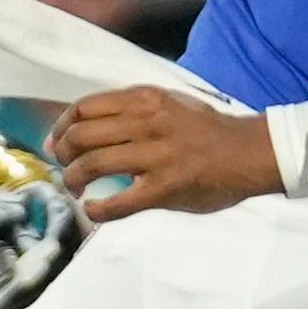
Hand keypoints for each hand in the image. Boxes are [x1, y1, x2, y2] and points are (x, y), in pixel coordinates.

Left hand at [49, 85, 280, 218]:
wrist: (249, 152)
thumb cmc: (207, 131)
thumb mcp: (169, 103)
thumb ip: (134, 108)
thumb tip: (92, 122)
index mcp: (145, 99)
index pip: (84, 107)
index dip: (62, 127)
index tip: (58, 142)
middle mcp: (146, 122)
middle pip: (82, 136)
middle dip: (64, 155)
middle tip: (66, 168)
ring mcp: (155, 156)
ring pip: (92, 165)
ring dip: (74, 180)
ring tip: (76, 188)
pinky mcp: (165, 188)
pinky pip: (118, 202)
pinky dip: (97, 209)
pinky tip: (93, 209)